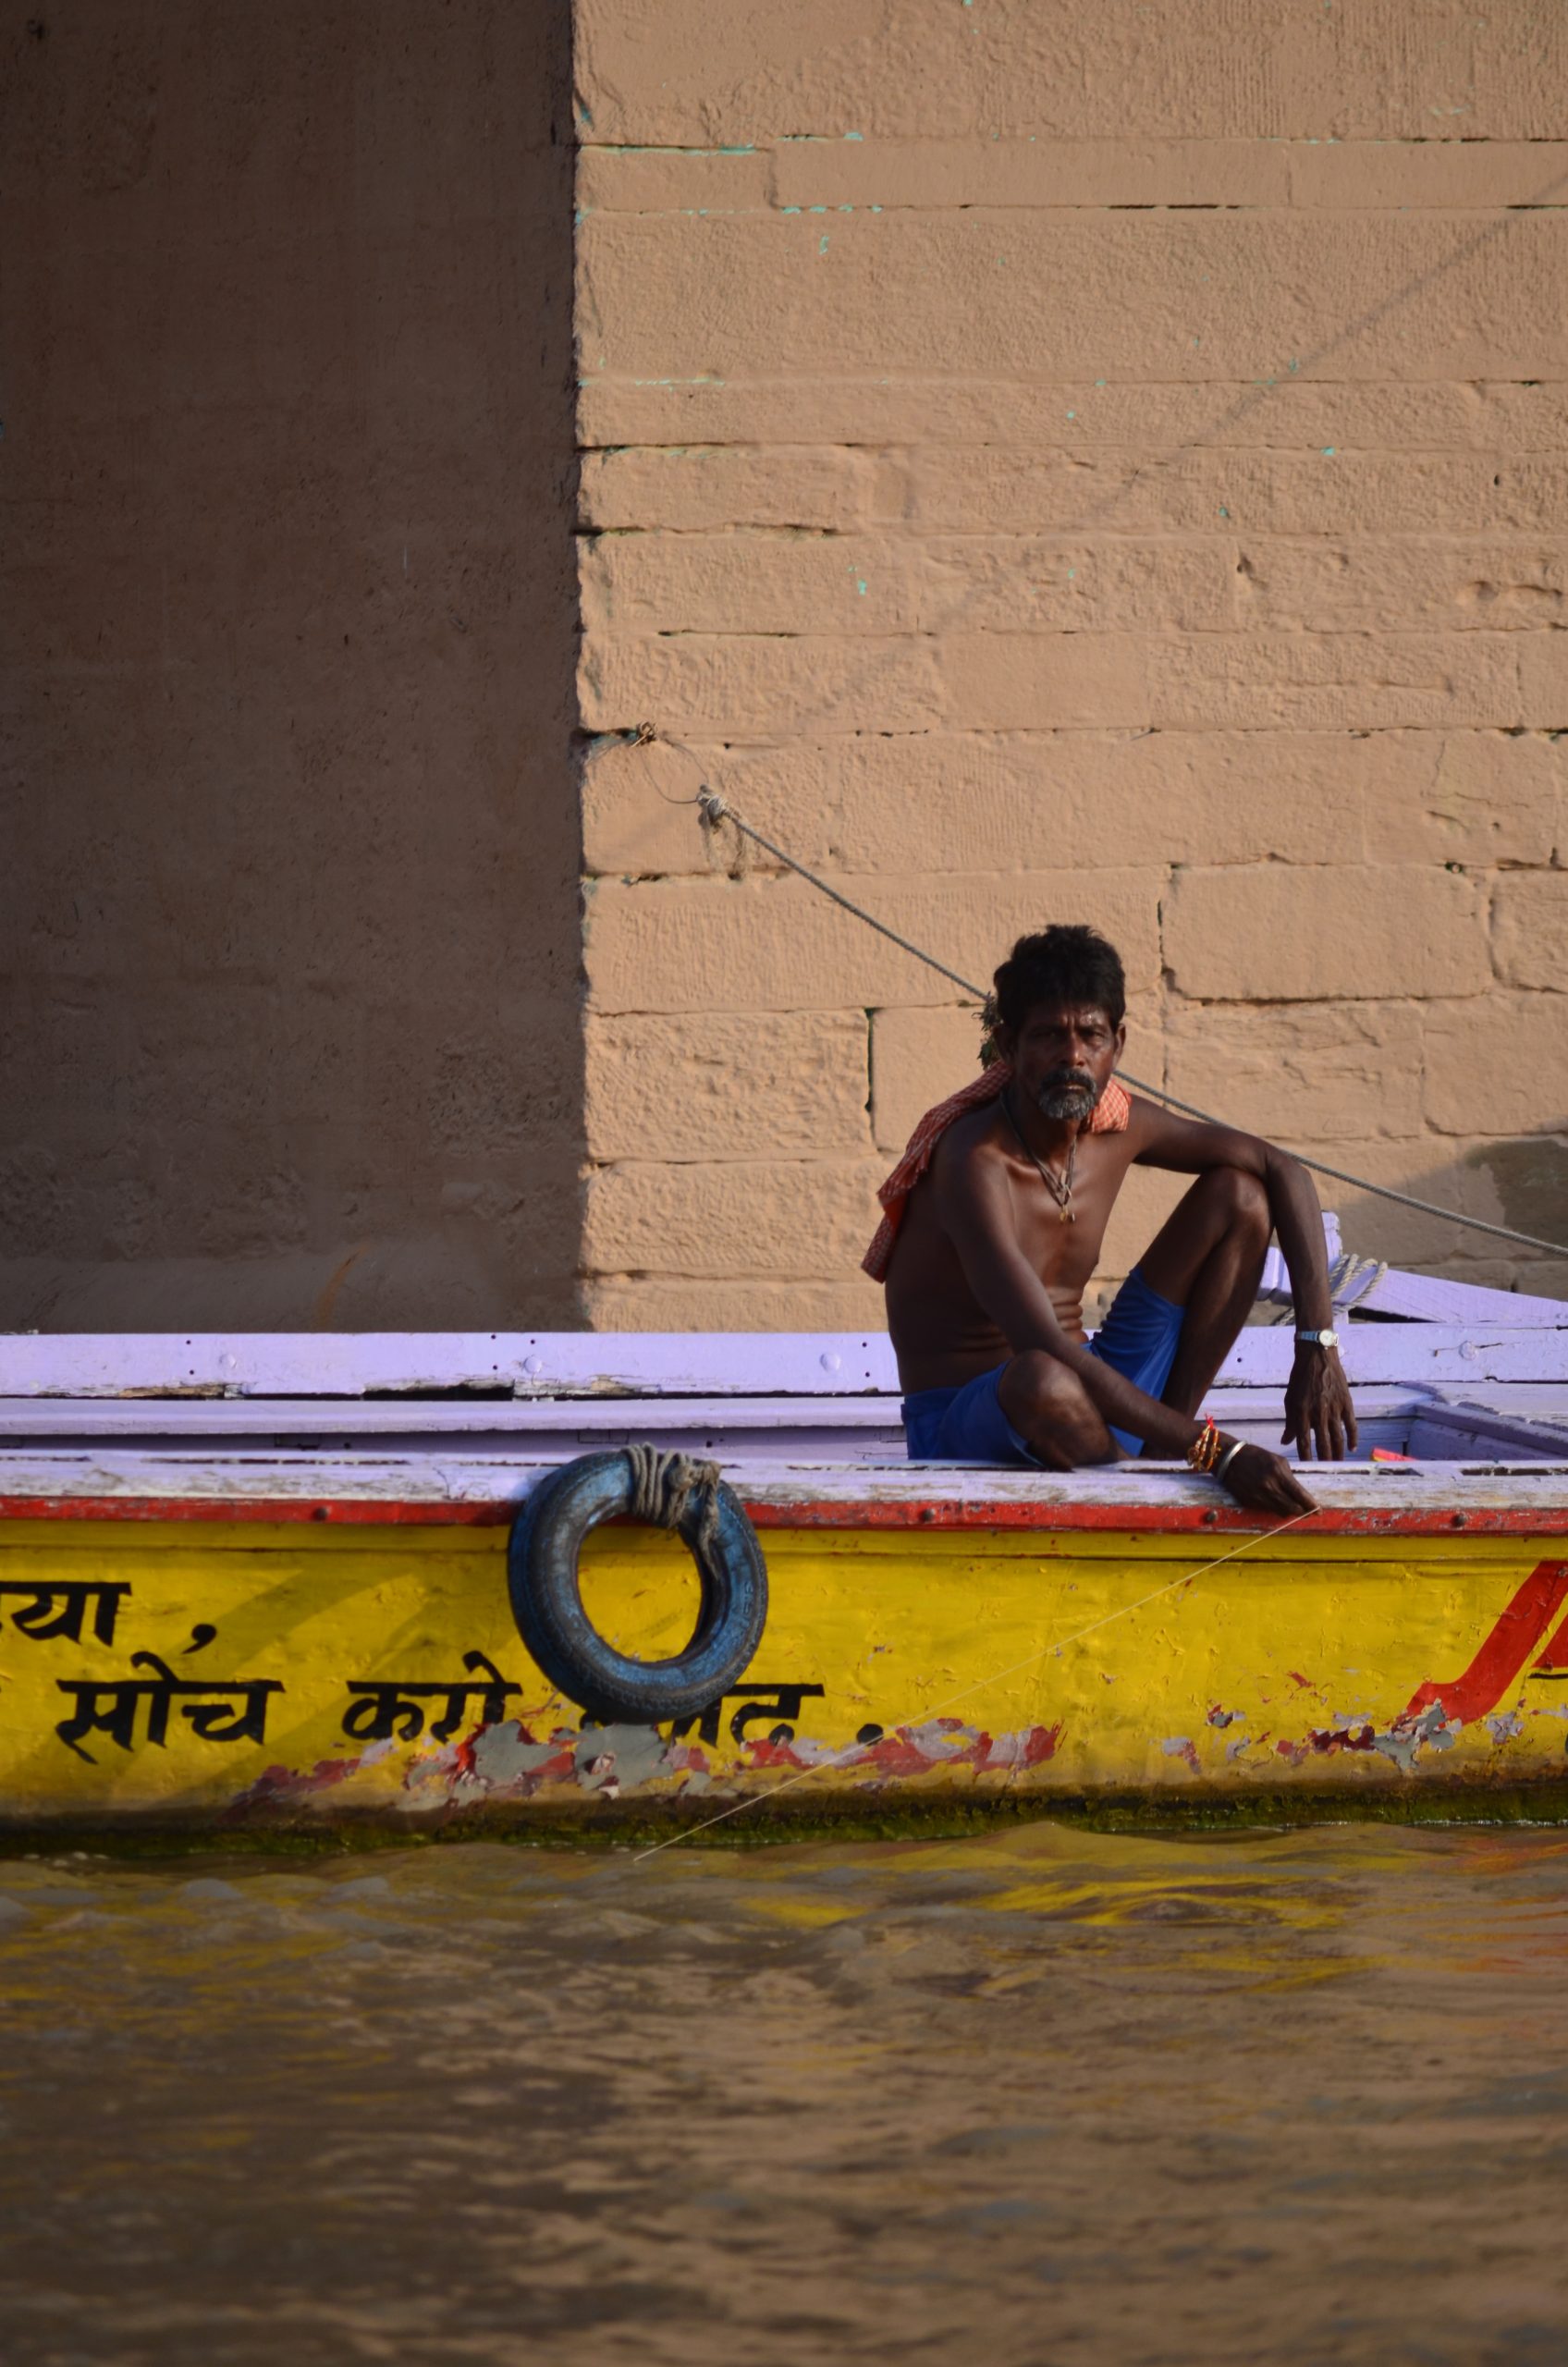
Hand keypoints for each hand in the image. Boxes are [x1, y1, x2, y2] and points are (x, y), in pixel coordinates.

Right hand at [1219, 1441, 1317, 1517]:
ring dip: (1290, 1511)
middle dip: (1303, 1512)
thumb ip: (1289, 1476)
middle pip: (1292, 1508)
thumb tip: (1299, 1492)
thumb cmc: (1256, 1456)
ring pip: (1281, 1512)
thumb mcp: (1277, 1460)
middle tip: (1310, 1512)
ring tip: (1294, 1508)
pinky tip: (1278, 1503)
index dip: (1311, 1505)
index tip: (1319, 1511)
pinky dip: (1276, 1508)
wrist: (1229, 1459)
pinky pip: (1268, 1510)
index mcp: (1278, 1473)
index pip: (1299, 1495)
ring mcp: (1259, 1496)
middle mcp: (1269, 1487)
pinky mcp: (1250, 1502)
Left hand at [1282, 1347, 1358, 1461]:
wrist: (1317, 1357)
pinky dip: (1353, 1438)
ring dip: (1339, 1453)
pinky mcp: (1346, 1403)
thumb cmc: (1300, 1379)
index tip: (1307, 1468)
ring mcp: (1334, 1408)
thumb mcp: (1290, 1399)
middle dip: (1324, 1459)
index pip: (1304, 1440)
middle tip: (1326, 1471)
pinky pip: (1351, 1425)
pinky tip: (1352, 1449)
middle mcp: (1319, 1412)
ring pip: (1338, 1437)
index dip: (1305, 1456)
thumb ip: (1290, 1422)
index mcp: (1302, 1412)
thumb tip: (1285, 1441)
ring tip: (1339, 1465)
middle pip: (1323, 1443)